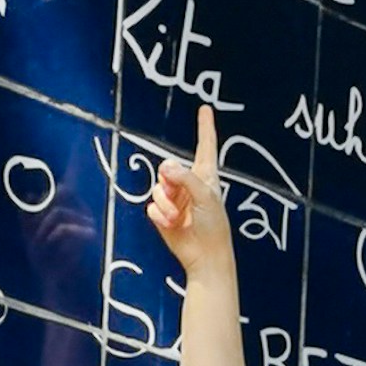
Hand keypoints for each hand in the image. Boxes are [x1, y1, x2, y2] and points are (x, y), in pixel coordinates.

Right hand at [146, 102, 233, 282]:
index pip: (205, 145)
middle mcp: (188, 184)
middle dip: (170, 184)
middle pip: (167, 169)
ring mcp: (174, 199)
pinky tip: (172, 225)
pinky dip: (159, 216)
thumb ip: (185, 178)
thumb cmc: (213, 226)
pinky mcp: (162, 214)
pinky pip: (151, 206)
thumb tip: (164, 166)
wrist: (205, 256)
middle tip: (181, 198)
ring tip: (179, 217)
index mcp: (206, 176)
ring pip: (157, 188)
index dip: (205, 127)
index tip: (205, 109)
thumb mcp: (205, 196)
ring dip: (166, 204)